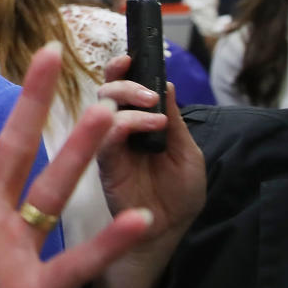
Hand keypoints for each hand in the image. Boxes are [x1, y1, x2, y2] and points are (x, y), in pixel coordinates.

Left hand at [0, 41, 152, 287]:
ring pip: (52, 189)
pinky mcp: (36, 287)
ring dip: (78, 152)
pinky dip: (107, 242)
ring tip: (105, 112)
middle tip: (48, 50)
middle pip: (16, 145)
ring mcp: (17, 245)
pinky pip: (76, 262)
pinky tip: (138, 218)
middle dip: (31, 99)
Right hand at [83, 55, 206, 287]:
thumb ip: (174, 121)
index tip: (132, 55)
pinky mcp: (103, 164)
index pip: (122, 88)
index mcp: (135, 123)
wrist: (169, 232)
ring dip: (124, 96)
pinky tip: (150, 126)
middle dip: (120, 77)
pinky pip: (106, 136)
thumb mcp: (187, 152)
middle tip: (142, 81)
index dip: (123, 69)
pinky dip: (127, 123)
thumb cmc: (177, 195)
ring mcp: (107, 146)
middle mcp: (116, 130)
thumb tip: (167, 83)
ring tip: (151, 102)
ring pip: (100, 108)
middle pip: (105, 91)